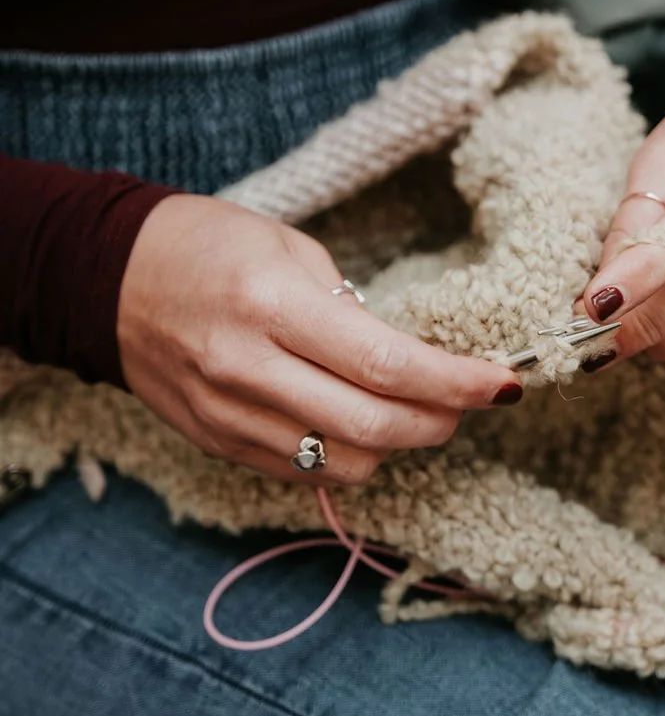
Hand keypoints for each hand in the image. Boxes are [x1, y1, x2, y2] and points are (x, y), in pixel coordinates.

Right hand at [118, 194, 522, 485]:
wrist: (109, 278)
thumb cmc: (208, 245)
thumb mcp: (290, 248)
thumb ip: (351, 308)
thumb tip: (414, 362)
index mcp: (273, 307)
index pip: (387, 366)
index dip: (458, 383)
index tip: (504, 384)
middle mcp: (248, 370)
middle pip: (374, 428)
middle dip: (441, 422)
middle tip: (470, 401)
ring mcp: (229, 417)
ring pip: (345, 464)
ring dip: (398, 443)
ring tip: (416, 408)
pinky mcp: (218, 444)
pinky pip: (304, 471)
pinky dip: (348, 454)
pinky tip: (359, 420)